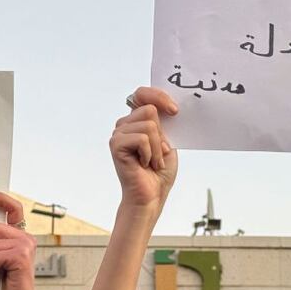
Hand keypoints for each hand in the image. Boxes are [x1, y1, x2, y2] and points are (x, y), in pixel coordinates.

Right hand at [111, 87, 178, 211]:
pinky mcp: (116, 144)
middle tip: (159, 154)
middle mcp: (125, 124)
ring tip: (152, 162)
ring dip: (157, 148)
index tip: (175, 111)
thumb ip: (163, 122)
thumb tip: (164, 105)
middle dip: (162, 134)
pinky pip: (142, 139)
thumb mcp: (167, 141)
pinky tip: (143, 164)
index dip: (158, 96)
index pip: (142, 94)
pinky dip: (150, 154)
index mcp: (136, 121)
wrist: (151, 195)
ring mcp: (119, 134)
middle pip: (150, 109)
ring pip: (149, 126)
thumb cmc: (159, 172)